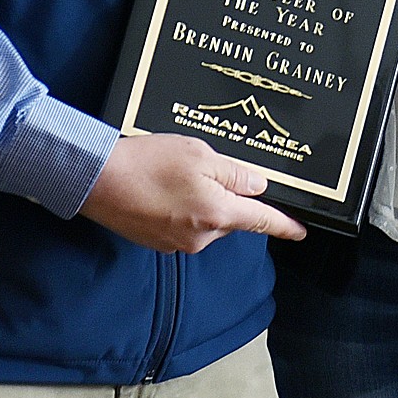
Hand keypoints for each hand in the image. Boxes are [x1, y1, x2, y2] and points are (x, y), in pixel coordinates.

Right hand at [79, 134, 306, 252]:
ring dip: (200, 198)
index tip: (300, 232)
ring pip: (206, 219)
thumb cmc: (149, 162)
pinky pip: (183, 224)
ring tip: (173, 172)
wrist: (97, 180)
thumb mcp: (200, 155)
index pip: (261, 220)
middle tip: (202, 166)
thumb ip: (234, 173)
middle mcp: (202, 237)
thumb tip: (257, 186)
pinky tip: (160, 186)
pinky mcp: (158, 241)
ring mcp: (178, 243)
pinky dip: (180, 206)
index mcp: (218, 213)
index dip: (283, 226)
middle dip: (225, 194)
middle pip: (231, 216)